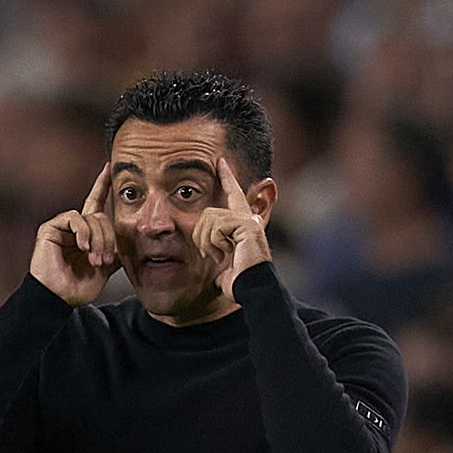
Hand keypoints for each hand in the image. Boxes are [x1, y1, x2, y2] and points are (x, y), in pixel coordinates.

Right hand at [30, 163, 119, 305]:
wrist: (59, 298)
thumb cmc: (78, 287)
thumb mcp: (105, 269)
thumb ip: (116, 252)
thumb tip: (134, 243)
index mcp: (87, 232)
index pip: (97, 203)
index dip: (103, 185)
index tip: (110, 168)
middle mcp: (75, 226)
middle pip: (101, 217)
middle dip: (107, 239)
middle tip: (104, 260)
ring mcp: (62, 226)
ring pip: (91, 218)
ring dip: (97, 240)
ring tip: (95, 259)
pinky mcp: (51, 228)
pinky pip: (74, 218)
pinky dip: (83, 232)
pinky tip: (83, 247)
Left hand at [193, 158, 270, 301]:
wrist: (251, 290)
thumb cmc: (239, 283)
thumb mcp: (222, 267)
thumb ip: (217, 256)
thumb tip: (214, 265)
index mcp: (243, 225)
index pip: (233, 196)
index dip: (227, 178)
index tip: (221, 162)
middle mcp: (248, 219)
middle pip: (208, 212)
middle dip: (201, 236)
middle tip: (211, 255)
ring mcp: (248, 221)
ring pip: (209, 219)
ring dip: (207, 242)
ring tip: (219, 257)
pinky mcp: (246, 225)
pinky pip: (217, 226)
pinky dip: (215, 243)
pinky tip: (226, 254)